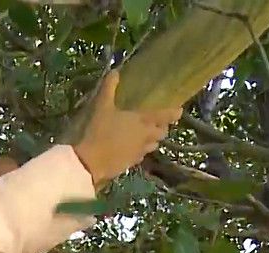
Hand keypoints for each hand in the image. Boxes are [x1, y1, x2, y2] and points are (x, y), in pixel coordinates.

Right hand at [73, 70, 181, 187]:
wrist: (89, 163)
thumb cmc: (99, 131)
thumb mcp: (102, 107)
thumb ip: (109, 89)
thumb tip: (115, 71)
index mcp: (142, 121)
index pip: (165, 116)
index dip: (173, 113)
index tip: (179, 110)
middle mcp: (146, 137)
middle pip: (162, 132)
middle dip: (162, 127)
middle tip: (157, 123)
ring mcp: (139, 152)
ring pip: (153, 145)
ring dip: (151, 140)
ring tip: (144, 136)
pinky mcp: (130, 164)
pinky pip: (140, 156)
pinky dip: (139, 151)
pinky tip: (129, 149)